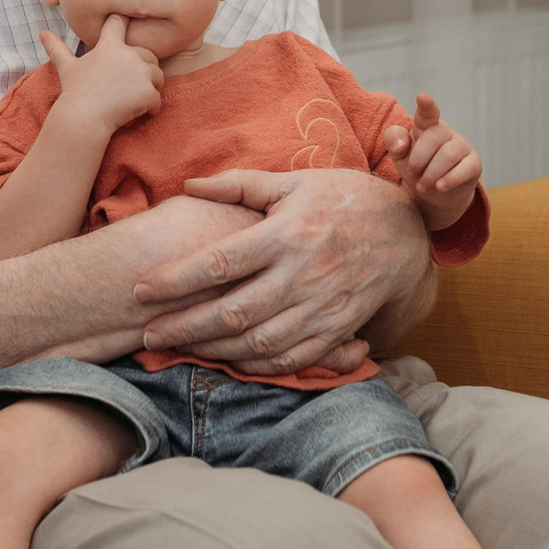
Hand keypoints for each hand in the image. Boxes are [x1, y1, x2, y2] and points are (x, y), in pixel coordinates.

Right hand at [40, 14, 163, 133]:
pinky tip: (140, 112)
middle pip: (149, 54)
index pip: (119, 22)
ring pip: (157, 76)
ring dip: (150, 87)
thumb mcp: (66, 67)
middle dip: (143, 68)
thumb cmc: (75, 92)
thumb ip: (56, 48)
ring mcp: (141, 73)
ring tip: (134, 98)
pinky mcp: (149, 92)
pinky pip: (158, 98)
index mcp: (110, 46)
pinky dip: (152, 107)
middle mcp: (128, 55)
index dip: (123, 21)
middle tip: (129, 85)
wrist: (83, 118)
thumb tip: (42, 33)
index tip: (126, 21)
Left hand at [134, 168, 428, 376]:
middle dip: (184, 326)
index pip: (219, 262)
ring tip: (178, 348)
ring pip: (258, 342)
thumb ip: (240, 184)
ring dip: (212, 350)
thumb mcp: (295, 182)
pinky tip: (229, 362)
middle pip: (232, 311)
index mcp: (286, 234)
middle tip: (147, 334)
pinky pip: (292, 358)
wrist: (407, 234)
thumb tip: (190, 184)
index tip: (140, 289)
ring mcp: (320, 307)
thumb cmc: (345, 199)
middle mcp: (301, 274)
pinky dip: (256, 366)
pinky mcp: (336, 330)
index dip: (175, 280)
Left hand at [383, 93, 479, 229]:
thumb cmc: (417, 170)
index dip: (426, 106)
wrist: (435, 196)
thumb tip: (401, 143)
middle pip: (433, 138)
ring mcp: (462, 147)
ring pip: (448, 155)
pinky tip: (440, 187)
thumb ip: (394, 142)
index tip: (422, 97)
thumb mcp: (400, 157)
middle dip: (419, 160)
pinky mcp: (474, 164)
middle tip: (413, 175)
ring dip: (431, 174)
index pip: (427, 113)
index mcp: (427, 127)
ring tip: (422, 187)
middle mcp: (446, 132)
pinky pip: (465, 169)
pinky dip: (450, 180)